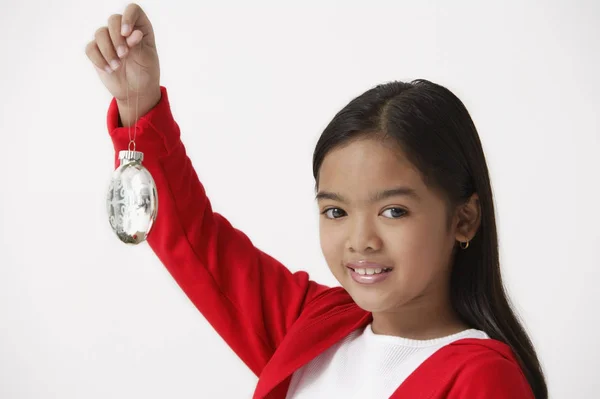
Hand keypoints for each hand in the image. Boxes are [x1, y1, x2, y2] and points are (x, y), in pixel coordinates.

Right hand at [85, 3, 160, 125]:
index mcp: (140, 28)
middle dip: (116, 37)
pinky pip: (90, 48)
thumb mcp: (147, 59)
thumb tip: (135, 32)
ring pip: (100, 33)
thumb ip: (139, 44)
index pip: (133, 10)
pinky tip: (109, 70)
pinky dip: (99, 59)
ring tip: (117, 66)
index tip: (127, 33)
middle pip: (113, 19)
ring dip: (108, 51)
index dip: (128, 17)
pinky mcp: (97, 51)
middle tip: (124, 54)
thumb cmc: (145, 72)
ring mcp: (109, 39)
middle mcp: (123, 30)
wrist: (136, 91)